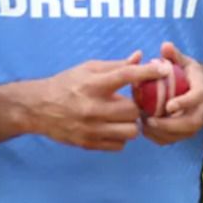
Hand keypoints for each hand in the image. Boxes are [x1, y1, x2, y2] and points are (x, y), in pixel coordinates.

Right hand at [28, 51, 166, 150]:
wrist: (37, 108)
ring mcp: (90, 129)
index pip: (126, 76)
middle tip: (135, 101)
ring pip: (130, 131)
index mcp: (93, 85)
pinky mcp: (88, 144)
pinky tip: (115, 127)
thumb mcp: (88, 68)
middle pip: (133, 110)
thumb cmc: (66, 84)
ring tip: (125, 116)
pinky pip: (119, 145)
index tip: (164, 69)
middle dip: (138, 105)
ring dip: (132, 123)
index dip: (148, 72)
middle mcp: (92, 108)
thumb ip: (116, 65)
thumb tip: (140, 57)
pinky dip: (121, 137)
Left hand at [140, 42, 202, 144]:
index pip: (196, 98)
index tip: (168, 106)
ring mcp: (196, 124)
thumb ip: (175, 56)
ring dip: (161, 132)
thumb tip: (165, 46)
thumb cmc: (189, 75)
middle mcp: (202, 110)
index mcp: (202, 91)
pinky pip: (174, 140)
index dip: (183, 103)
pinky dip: (159, 137)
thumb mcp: (184, 62)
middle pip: (190, 123)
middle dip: (169, 125)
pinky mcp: (186, 133)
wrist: (202, 91)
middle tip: (148, 120)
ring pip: (181, 135)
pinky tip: (145, 129)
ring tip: (143, 124)